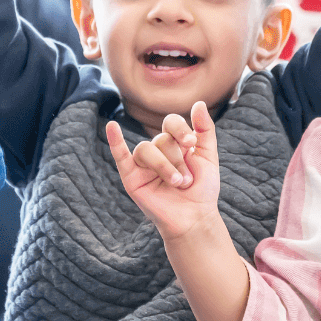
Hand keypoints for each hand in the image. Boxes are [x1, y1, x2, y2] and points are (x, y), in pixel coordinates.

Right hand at [106, 103, 221, 241]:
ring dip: (164, 165)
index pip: (171, 122)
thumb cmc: (202, 189)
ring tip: (177, 184)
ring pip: (146, 149)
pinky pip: (120, 156)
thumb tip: (198, 103)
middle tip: (186, 181)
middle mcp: (157, 151)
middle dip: (178, 160)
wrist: (195, 218)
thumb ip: (205, 130)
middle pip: (161, 139)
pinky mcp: (131, 177)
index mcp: (174, 143)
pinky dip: (115, 142)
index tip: (191, 143)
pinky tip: (112, 127)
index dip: (180, 129)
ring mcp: (143, 164)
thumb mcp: (208, 156)